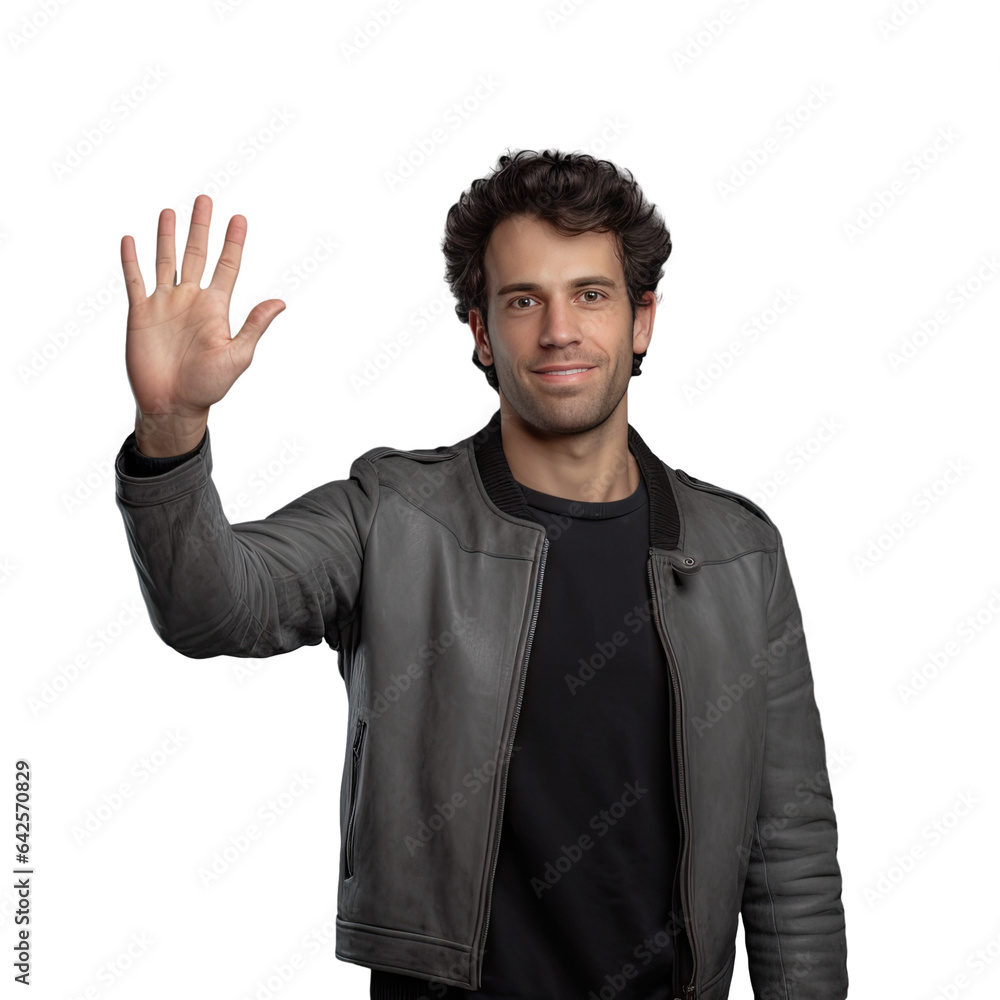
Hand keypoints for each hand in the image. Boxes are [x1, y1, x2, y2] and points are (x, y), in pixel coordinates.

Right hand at [120, 194, 284, 455]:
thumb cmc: (208, 386)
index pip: (227, 266)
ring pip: (166, 261)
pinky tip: (131, 240)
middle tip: (205, 199)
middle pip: (197, 254)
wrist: (173, 404)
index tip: (239, 218)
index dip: (233, 242)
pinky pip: (135, 281)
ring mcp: (165, 304)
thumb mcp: (237, 355)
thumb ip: (254, 326)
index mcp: (216, 308)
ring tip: (170, 211)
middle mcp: (191, 300)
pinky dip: (132, 260)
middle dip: (201, 228)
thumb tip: (280, 301)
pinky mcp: (141, 314)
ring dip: (167, 236)